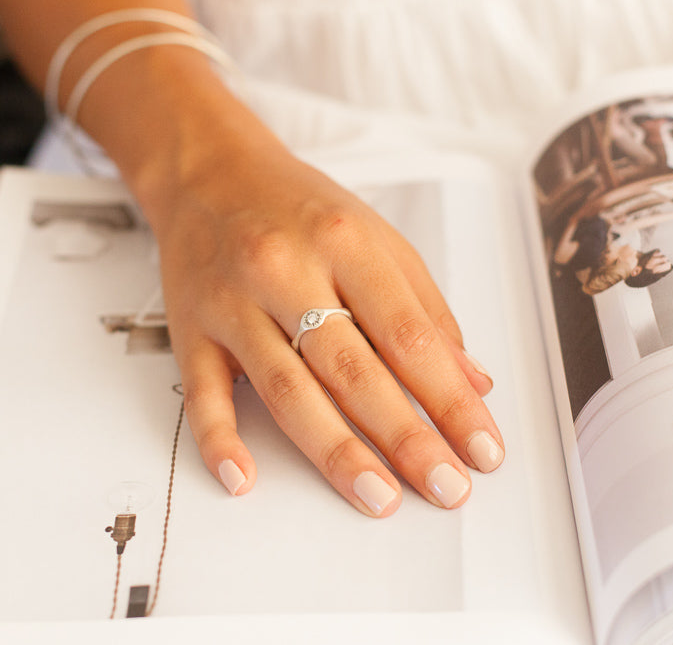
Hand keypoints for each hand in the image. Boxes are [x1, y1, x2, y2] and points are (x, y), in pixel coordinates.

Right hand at [152, 144, 503, 517]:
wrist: (210, 173)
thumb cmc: (298, 207)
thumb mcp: (375, 237)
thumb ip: (423, 307)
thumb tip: (471, 379)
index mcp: (345, 244)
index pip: (409, 336)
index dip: (451, 398)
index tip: (481, 447)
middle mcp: (286, 271)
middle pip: (353, 370)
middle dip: (406, 438)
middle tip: (446, 487)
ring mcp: (233, 302)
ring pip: (287, 389)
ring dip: (335, 452)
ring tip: (378, 498)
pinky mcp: (191, 327)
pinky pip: (203, 391)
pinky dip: (220, 438)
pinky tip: (246, 478)